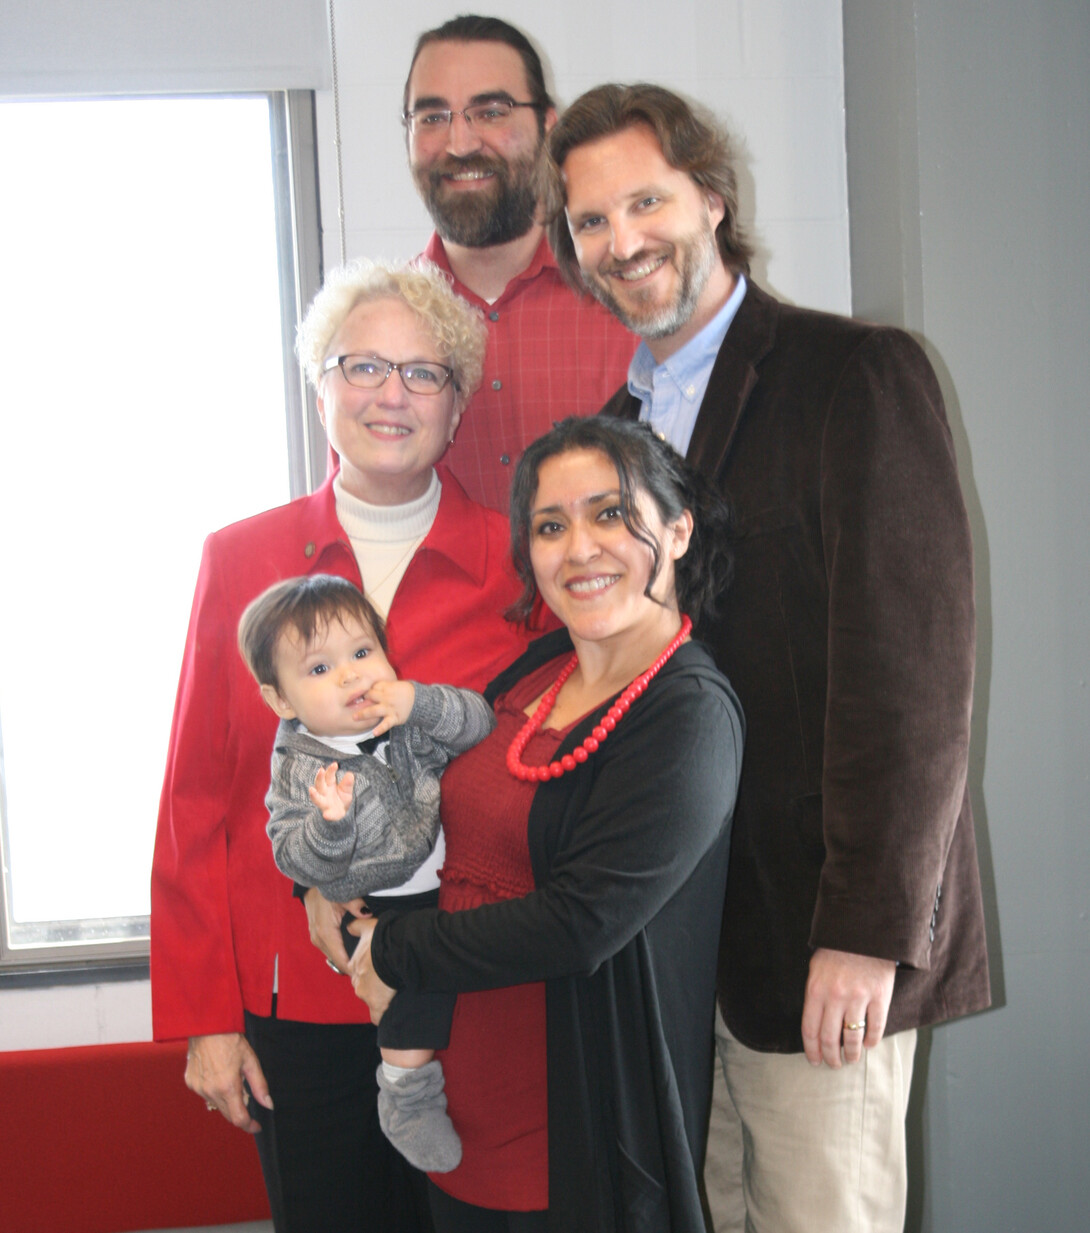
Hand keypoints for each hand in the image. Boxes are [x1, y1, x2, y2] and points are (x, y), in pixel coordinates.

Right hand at [185, 1032, 272, 1132]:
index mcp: (228, 1087)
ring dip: (226, 1102)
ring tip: (233, 1083)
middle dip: (240, 1114)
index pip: (238, 1118)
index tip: (257, 1126)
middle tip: (250, 1106)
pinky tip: (219, 1077)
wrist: (207, 1026)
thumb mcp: (251, 1060)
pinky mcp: (190, 1083)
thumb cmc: (231, 1040)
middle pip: (227, 1114)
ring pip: (215, 1105)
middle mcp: (210, 1091)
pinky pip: (205, 1095)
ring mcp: (198, 1088)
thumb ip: (259, 1085)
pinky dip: (214, 1092)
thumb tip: (268, 1104)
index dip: (249, 1126)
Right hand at [303, 886, 365, 973]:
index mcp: (326, 933)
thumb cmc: (328, 889)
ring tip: (362, 960)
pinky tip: (351, 950)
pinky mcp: (315, 935)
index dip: (353, 968)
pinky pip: (328, 949)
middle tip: (369, 966)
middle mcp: (318, 939)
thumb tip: (367, 914)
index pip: (341, 960)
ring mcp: (315, 938)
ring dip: (345, 959)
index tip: (367, 970)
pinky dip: (339, 952)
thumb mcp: (344, 895)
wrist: (312, 882)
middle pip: (337, 960)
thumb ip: (356, 906)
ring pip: (332, 956)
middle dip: (351, 965)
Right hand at [308, 762, 353, 821]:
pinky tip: (326, 815)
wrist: (342, 815)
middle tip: (321, 771)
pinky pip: (327, 814)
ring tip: (311, 790)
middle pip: (320, 784)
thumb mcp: (346, 790)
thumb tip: (350, 774)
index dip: (330, 770)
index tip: (335, 764)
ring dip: (314, 795)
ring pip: (317, 798)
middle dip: (319, 778)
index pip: (328, 776)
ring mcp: (324, 803)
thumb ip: (347, 783)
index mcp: (329, 785)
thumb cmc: (341, 799)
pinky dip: (327, 815)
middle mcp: (324, 793)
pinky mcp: (328, 813)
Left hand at [346, 917, 395, 1021]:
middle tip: (387, 980)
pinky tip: (388, 1010)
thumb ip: (356, 926)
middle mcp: (357, 980)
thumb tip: (348, 926)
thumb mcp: (368, 927)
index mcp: (354, 964)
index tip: (377, 971)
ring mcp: (365, 994)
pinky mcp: (377, 1005)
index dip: (368, 972)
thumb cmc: (383, 938)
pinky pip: (377, 1016)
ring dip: (379, 997)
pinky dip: (382, 1014)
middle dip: (373, 986)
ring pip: (370, 999)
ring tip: (392, 992)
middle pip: (363, 987)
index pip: (358, 972)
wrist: (395, 950)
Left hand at [351, 679, 415, 736]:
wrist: (419, 700)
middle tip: (353, 703)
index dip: (364, 690)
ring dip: (364, 714)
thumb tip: (367, 688)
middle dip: (362, 699)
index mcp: (386, 687)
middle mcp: (386, 697)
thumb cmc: (404, 692)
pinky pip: (386, 724)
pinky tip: (374, 733)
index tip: (357, 693)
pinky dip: (381, 729)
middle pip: (370, 697)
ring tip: (354, 717)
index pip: (371, 687)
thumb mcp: (394, 684)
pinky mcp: (394, 718)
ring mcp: (390, 708)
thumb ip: (382, 686)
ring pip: (374, 710)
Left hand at [801, 947, 896, 1067]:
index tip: (815, 1060)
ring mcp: (859, 998)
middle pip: (830, 1038)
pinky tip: (867, 1045)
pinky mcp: (880, 997)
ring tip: (851, 1060)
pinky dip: (870, 1041)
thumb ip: (814, 995)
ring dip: (851, 1054)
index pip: (810, 1029)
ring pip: (853, 1038)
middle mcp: (835, 997)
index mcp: (816, 990)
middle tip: (834, 1064)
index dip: (812, 1050)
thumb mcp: (816, 969)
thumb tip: (815, 1025)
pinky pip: (875, 1028)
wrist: (863, 932)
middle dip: (831, 1057)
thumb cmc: (836, 951)